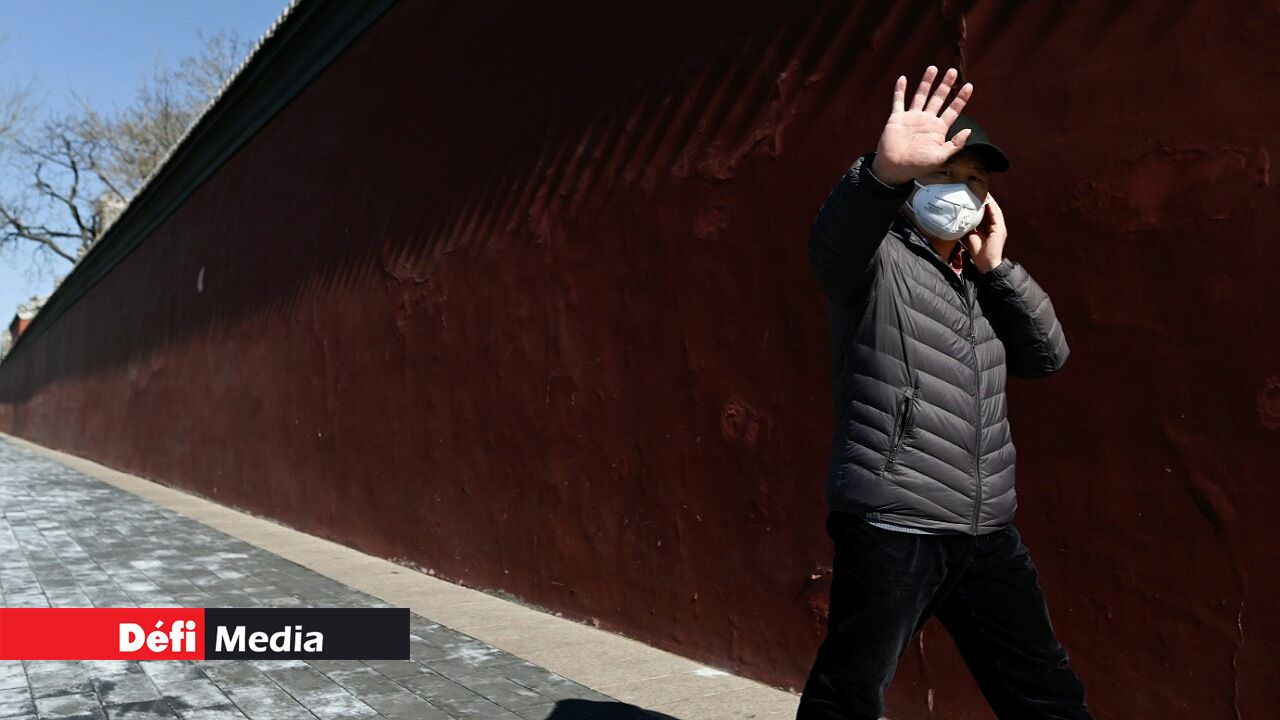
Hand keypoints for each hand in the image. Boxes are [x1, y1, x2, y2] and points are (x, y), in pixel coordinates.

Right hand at [870, 66, 972, 185]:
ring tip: (933, 68)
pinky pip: (899, 101)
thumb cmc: (917, 166)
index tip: (969, 86)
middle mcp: (926, 120)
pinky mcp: (897, 118)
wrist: (894, 169)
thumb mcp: (940, 158)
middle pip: (938, 98)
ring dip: (927, 82)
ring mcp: (911, 118)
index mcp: (938, 129)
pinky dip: (900, 90)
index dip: (961, 98)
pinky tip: (903, 79)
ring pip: (921, 95)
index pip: (953, 110)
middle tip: (953, 71)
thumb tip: (968, 130)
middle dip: (946, 85)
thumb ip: (955, 145)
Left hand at [962, 194, 1006, 272]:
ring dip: (989, 201)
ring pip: (995, 210)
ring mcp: (999, 227)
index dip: (981, 203)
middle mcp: (996, 225)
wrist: (986, 264)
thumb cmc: (978, 252)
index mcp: (990, 227)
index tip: (974, 194)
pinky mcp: (1000, 229)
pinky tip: (987, 201)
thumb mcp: (971, 235)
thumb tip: (961, 218)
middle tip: (979, 189)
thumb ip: (969, 226)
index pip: (986, 212)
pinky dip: (991, 207)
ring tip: (984, 192)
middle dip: (986, 199)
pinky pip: (996, 215)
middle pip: (991, 209)